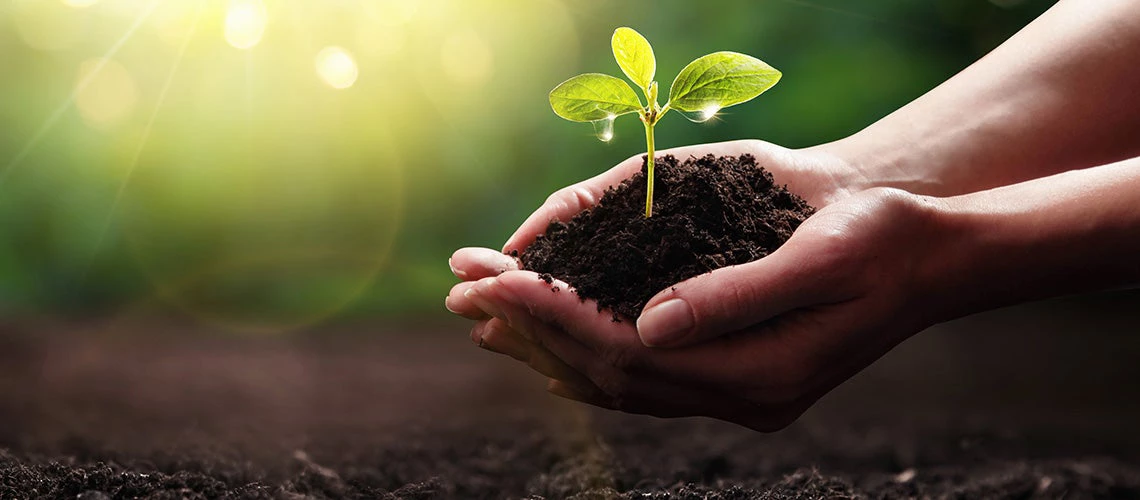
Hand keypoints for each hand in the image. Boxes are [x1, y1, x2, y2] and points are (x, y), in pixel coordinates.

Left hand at [448, 186, 950, 430]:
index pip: (629, 352)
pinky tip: (553, 343)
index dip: (556, 315)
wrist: (931, 258)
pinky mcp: (737, 378)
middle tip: (460, 290)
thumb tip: (646, 325)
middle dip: (531, 328)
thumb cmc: (882, 242)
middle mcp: (742, 397)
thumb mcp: (820, 257)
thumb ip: (735, 297)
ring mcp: (739, 395)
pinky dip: (591, 357)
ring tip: (485, 312)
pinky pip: (645, 379)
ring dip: (549, 343)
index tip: (495, 278)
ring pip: (620, 382)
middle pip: (610, 373)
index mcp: (760, 373)